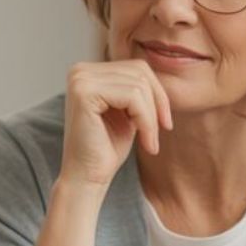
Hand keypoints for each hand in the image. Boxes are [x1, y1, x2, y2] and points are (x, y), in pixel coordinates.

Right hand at [60, 60, 172, 188]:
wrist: (87, 178)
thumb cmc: (107, 148)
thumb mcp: (129, 112)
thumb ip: (139, 89)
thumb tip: (164, 69)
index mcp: (88, 72)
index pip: (138, 67)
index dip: (158, 94)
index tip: (164, 123)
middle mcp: (80, 71)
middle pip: (140, 72)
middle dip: (157, 104)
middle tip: (159, 134)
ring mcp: (80, 79)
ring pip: (139, 85)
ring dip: (151, 117)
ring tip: (150, 142)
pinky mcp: (84, 92)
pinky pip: (132, 96)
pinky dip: (146, 121)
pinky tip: (145, 142)